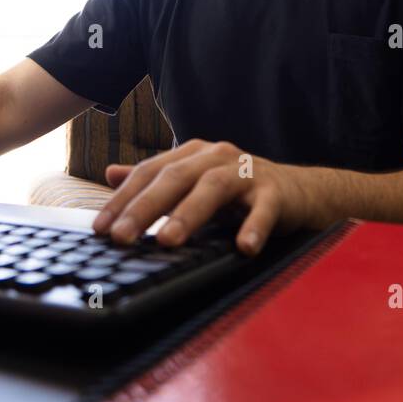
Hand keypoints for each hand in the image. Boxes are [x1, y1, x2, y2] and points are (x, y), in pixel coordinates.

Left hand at [91, 138, 338, 255]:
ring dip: (189, 215)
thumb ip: (157, 178)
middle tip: (121, 237)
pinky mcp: (277, 191)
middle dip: (145, 208)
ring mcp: (247, 172)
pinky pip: (264, 209)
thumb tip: (112, 173)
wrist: (302, 191)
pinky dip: (254, 227)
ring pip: (213, 188)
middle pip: (175, 178)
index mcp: (193, 154)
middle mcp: (217, 156)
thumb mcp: (195, 182)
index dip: (123, 199)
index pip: (150, 173)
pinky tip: (244, 248)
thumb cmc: (242, 191)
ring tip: (168, 242)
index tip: (100, 228)